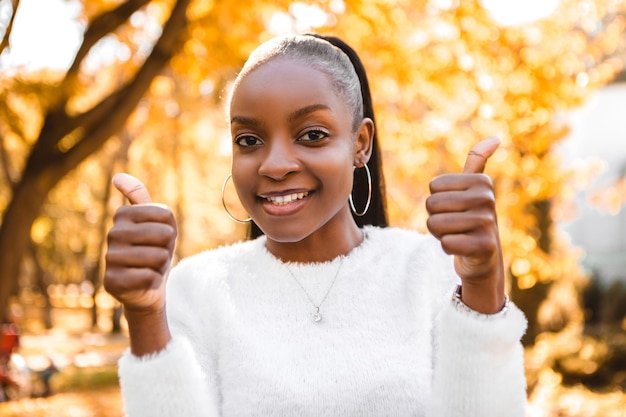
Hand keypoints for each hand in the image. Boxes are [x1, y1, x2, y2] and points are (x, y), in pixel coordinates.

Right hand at [104, 173, 176, 312]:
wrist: (146, 288)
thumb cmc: (153, 250)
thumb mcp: (155, 221)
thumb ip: (139, 197)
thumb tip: (117, 176)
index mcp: (123, 215)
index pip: (166, 215)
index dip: (171, 231)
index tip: (158, 239)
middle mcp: (112, 234)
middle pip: (164, 235)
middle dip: (167, 249)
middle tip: (155, 256)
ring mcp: (109, 258)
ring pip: (158, 257)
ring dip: (160, 266)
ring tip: (149, 268)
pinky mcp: (112, 281)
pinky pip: (149, 277)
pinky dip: (153, 281)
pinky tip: (143, 283)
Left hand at [426, 137, 503, 312]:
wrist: (484, 257)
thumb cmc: (471, 219)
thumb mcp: (473, 189)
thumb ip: (478, 162)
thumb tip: (496, 138)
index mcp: (481, 182)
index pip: (433, 187)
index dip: (437, 201)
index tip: (455, 209)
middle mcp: (487, 199)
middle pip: (431, 205)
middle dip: (436, 218)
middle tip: (455, 225)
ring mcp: (487, 223)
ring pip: (435, 224)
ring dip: (441, 234)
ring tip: (458, 235)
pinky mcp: (485, 246)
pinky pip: (446, 243)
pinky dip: (448, 248)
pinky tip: (463, 248)